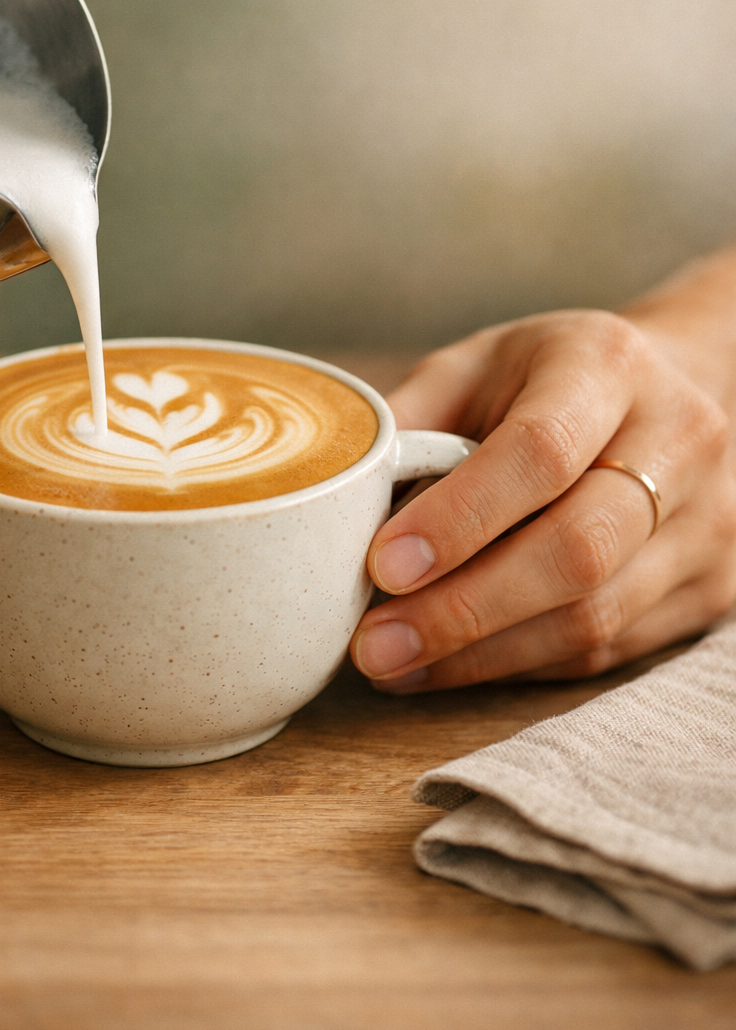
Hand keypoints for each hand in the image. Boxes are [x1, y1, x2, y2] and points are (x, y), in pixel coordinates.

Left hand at [350, 307, 735, 691]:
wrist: (675, 389)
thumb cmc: (549, 379)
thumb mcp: (476, 365)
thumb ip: (410, 421)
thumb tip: (331, 499)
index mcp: (609, 364)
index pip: (540, 451)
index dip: (459, 518)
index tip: (382, 566)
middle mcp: (679, 440)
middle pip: (577, 550)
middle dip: (463, 609)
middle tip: (373, 643)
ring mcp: (709, 523)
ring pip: (595, 617)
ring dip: (481, 654)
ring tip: (393, 663)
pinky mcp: (712, 591)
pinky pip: (607, 652)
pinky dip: (518, 665)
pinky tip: (448, 666)